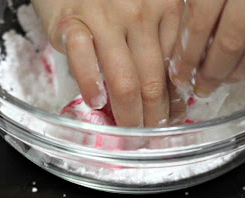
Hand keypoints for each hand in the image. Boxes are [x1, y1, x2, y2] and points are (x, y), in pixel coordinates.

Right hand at [32, 0, 182, 126]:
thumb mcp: (148, 3)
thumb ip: (160, 38)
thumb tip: (171, 92)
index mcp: (167, 7)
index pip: (175, 66)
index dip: (174, 99)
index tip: (172, 120)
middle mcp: (140, 12)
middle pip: (152, 80)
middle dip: (153, 117)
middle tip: (151, 138)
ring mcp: (104, 17)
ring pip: (124, 80)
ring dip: (128, 115)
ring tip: (129, 134)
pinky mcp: (70, 22)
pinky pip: (83, 60)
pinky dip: (90, 85)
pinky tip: (96, 102)